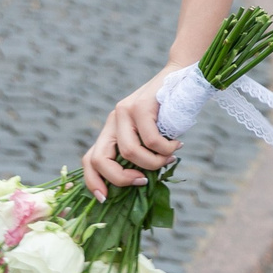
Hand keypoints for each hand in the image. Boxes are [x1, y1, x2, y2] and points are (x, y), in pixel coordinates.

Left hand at [84, 66, 184, 197]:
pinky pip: (150, 140)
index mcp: (111, 130)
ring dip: (153, 163)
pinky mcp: (140, 106)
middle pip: (100, 160)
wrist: (182, 73)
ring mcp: (124, 111)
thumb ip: (142, 153)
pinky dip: (166, 149)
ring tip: (169, 158)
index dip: (93, 182)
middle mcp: (113, 120)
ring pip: (129, 152)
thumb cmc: (170, 111)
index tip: (106, 199)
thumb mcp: (150, 135)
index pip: (90, 159)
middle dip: (121, 179)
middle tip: (143, 181)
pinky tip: (177, 144)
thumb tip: (142, 182)